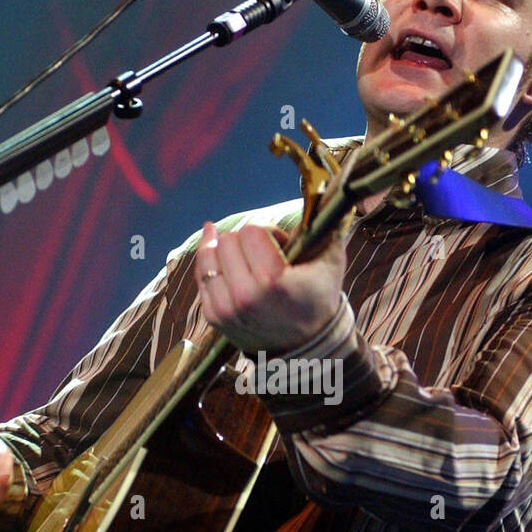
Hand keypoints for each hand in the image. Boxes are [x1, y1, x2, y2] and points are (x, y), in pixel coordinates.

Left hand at [195, 221, 346, 354]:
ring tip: (245, 260)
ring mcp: (225, 309)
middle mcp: (245, 297)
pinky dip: (213, 267)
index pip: (251, 231)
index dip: (268, 234)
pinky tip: (227, 266)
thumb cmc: (319, 297)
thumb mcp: (330, 259)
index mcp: (273, 281)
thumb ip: (324, 223)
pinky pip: (202, 275)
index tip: (281, 249)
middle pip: (227, 240)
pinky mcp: (213, 316)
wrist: (307, 345)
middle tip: (264, 258)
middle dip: (245, 242)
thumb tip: (322, 186)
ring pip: (208, 255)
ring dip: (225, 251)